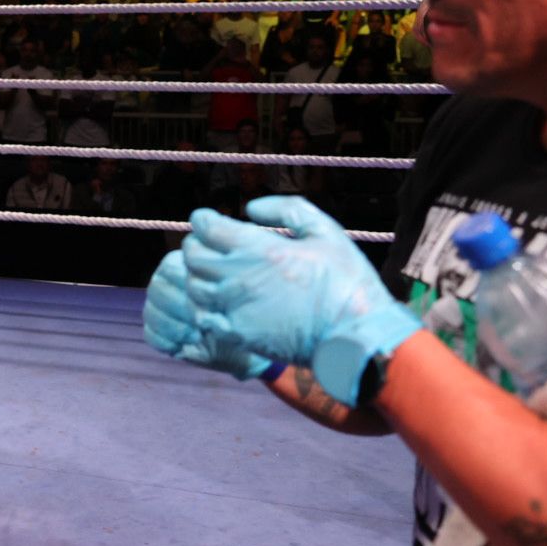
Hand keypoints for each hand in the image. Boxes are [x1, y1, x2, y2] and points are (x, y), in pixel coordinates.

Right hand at [143, 250, 272, 379]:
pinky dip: (166, 342)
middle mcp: (167, 282)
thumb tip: (204, 302)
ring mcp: (158, 306)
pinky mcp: (156, 330)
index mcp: (184, 266)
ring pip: (150, 312)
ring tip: (196, 336)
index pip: (169, 268)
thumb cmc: (242, 316)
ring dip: (173, 327)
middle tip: (202, 325)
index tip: (208, 307)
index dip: (185, 289)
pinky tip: (184, 346)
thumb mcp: (236, 303)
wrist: (244, 345)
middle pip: (156, 290)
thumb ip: (219, 293)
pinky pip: (149, 334)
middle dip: (179, 310)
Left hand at [181, 197, 420, 404]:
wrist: (354, 336)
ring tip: (211, 273)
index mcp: (260, 249)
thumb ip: (287, 210)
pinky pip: (202, 317)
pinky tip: (217, 302)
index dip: (203, 220)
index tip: (209, 221)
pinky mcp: (237, 335)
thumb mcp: (326, 231)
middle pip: (192, 256)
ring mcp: (234, 308)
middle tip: (208, 245)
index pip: (206, 227)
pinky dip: (203, 306)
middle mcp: (239, 277)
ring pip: (192, 287)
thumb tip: (250, 209)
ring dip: (196, 277)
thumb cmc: (346, 282)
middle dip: (196, 246)